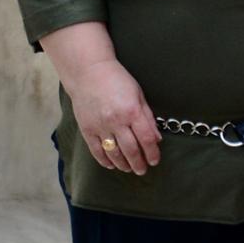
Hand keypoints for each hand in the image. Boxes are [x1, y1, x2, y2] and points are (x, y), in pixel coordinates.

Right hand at [63, 58, 162, 174]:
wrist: (88, 72)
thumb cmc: (117, 80)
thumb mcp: (138, 95)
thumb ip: (148, 117)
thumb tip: (156, 138)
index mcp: (132, 111)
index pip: (146, 139)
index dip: (152, 153)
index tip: (155, 160)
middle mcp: (116, 121)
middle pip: (131, 150)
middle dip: (138, 163)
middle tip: (142, 170)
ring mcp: (100, 126)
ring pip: (114, 153)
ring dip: (123, 164)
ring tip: (129, 169)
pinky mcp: (87, 129)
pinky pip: (97, 150)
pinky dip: (105, 160)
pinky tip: (111, 165)